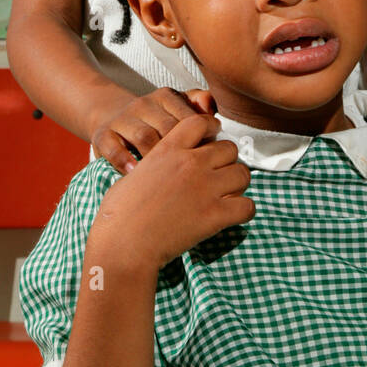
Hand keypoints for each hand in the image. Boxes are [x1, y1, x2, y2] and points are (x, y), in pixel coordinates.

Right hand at [89, 111, 254, 270]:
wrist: (123, 244)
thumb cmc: (119, 213)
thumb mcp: (133, 174)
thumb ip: (154, 164)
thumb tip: (159, 169)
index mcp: (168, 149)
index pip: (201, 122)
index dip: (211, 128)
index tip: (212, 137)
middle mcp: (191, 163)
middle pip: (229, 148)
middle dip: (227, 161)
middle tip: (219, 175)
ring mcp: (205, 188)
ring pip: (243, 174)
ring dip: (238, 184)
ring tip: (227, 195)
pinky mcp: (214, 215)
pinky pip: (247, 206)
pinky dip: (243, 211)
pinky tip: (231, 216)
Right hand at [90, 87, 218, 173]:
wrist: (113, 118)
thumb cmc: (155, 122)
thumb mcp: (178, 110)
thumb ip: (198, 106)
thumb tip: (210, 108)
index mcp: (166, 96)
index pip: (189, 117)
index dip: (201, 140)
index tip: (207, 159)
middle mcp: (143, 104)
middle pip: (168, 128)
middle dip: (180, 153)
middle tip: (190, 176)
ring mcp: (122, 118)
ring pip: (144, 137)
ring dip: (156, 159)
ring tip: (166, 180)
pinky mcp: (102, 134)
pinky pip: (113, 148)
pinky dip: (124, 161)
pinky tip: (135, 173)